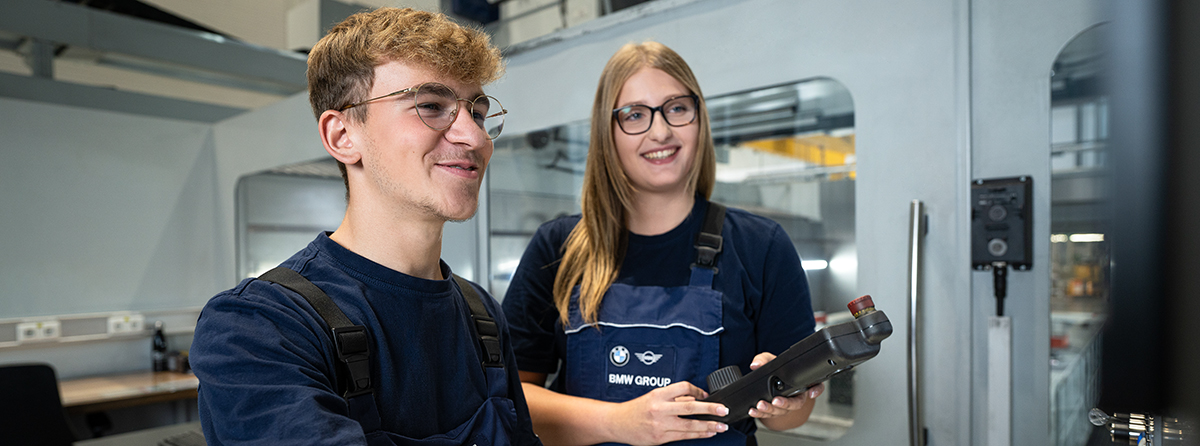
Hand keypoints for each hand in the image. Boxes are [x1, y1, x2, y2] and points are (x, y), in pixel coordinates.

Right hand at [606, 381, 729, 445]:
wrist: (617, 423)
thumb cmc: (635, 409)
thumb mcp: (653, 396)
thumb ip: (673, 397)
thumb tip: (694, 398)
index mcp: (658, 395)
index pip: (683, 388)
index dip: (697, 391)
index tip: (706, 395)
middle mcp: (659, 409)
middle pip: (690, 407)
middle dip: (710, 409)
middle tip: (723, 410)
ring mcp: (660, 425)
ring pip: (689, 425)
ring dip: (708, 426)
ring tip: (721, 425)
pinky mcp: (660, 438)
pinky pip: (684, 436)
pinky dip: (698, 434)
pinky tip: (707, 433)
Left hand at [745, 352, 824, 419]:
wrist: (768, 382)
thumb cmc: (775, 371)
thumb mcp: (771, 362)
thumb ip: (764, 359)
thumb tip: (755, 364)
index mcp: (801, 384)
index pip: (816, 387)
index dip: (816, 390)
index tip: (811, 393)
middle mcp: (795, 397)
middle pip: (794, 404)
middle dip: (785, 404)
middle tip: (775, 401)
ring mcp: (785, 407)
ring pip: (781, 412)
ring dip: (770, 410)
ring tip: (760, 406)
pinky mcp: (774, 412)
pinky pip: (768, 415)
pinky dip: (760, 415)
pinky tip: (752, 411)